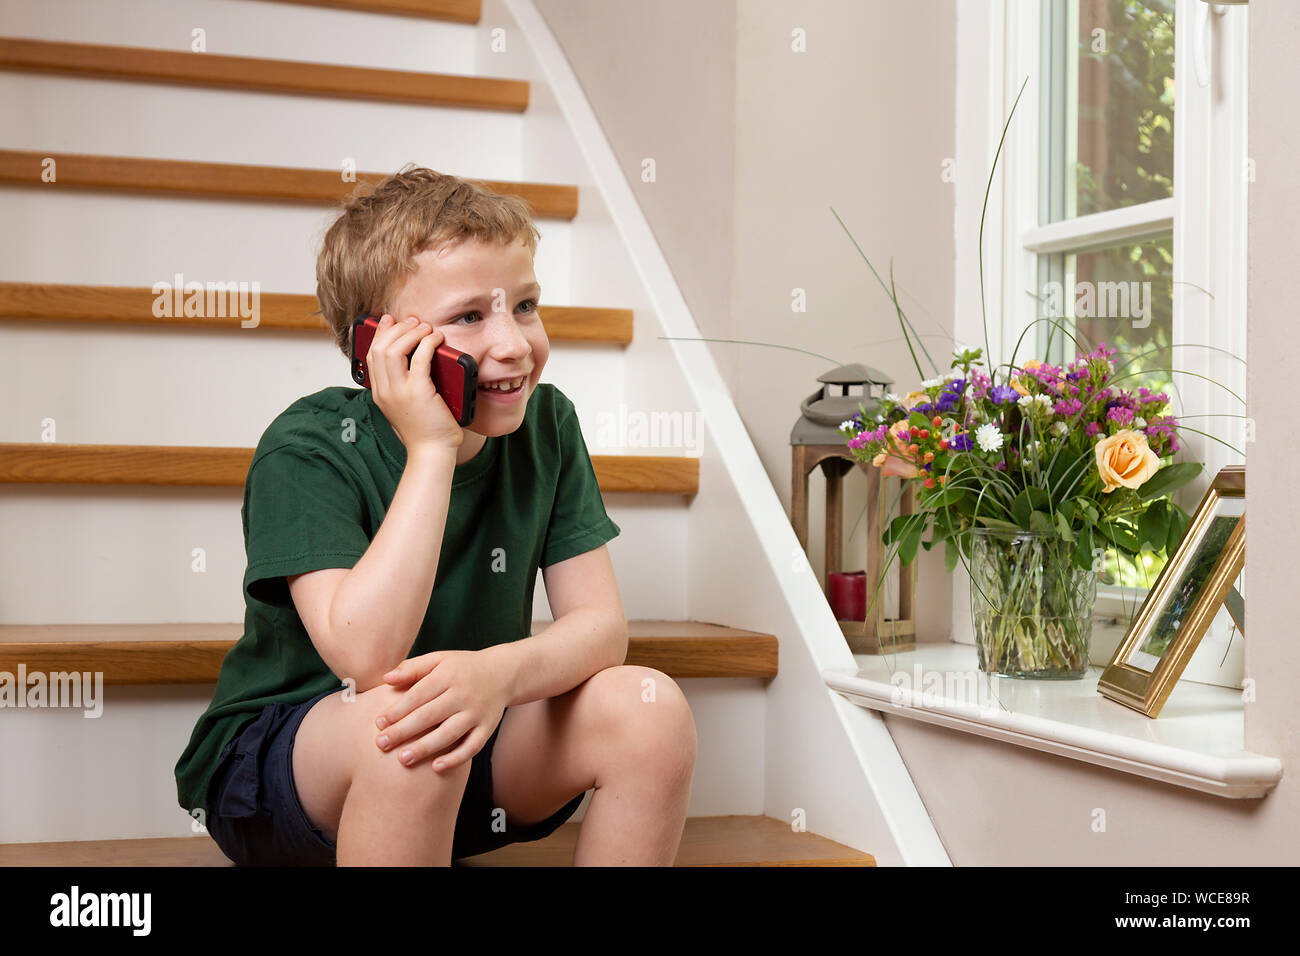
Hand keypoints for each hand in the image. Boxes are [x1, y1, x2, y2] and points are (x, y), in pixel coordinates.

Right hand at [366, 314, 464, 453]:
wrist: (432, 452)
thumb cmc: (425, 429)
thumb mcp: (405, 404)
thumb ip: (402, 384)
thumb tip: (414, 355)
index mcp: (379, 393)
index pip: (371, 354)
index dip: (380, 333)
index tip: (391, 321)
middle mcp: (385, 391)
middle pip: (380, 347)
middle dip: (397, 329)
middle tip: (413, 322)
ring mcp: (399, 392)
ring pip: (394, 349)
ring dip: (411, 332)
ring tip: (425, 328)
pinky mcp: (419, 392)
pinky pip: (420, 358)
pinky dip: (428, 343)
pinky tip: (436, 339)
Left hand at [372, 649, 511, 771]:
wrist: (503, 673)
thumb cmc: (462, 668)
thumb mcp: (439, 659)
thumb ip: (413, 668)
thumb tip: (386, 679)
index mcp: (448, 675)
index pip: (418, 695)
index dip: (397, 710)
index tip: (378, 724)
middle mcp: (463, 694)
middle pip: (429, 716)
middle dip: (403, 731)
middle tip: (381, 745)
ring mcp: (477, 713)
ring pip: (449, 733)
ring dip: (425, 748)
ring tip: (403, 759)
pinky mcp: (487, 728)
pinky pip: (472, 746)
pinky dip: (455, 758)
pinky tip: (436, 768)